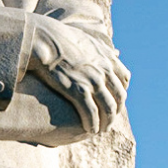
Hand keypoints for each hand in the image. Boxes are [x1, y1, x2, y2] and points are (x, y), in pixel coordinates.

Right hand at [27, 18, 127, 134]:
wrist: (44, 40)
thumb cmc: (59, 37)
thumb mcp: (86, 38)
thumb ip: (99, 47)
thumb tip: (108, 49)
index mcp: (107, 58)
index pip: (124, 79)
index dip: (121, 92)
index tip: (115, 100)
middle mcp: (104, 71)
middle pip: (119, 96)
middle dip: (116, 111)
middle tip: (109, 120)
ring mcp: (93, 81)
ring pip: (108, 108)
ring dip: (107, 122)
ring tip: (101, 130)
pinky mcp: (78, 91)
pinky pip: (91, 113)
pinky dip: (93, 124)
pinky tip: (90, 130)